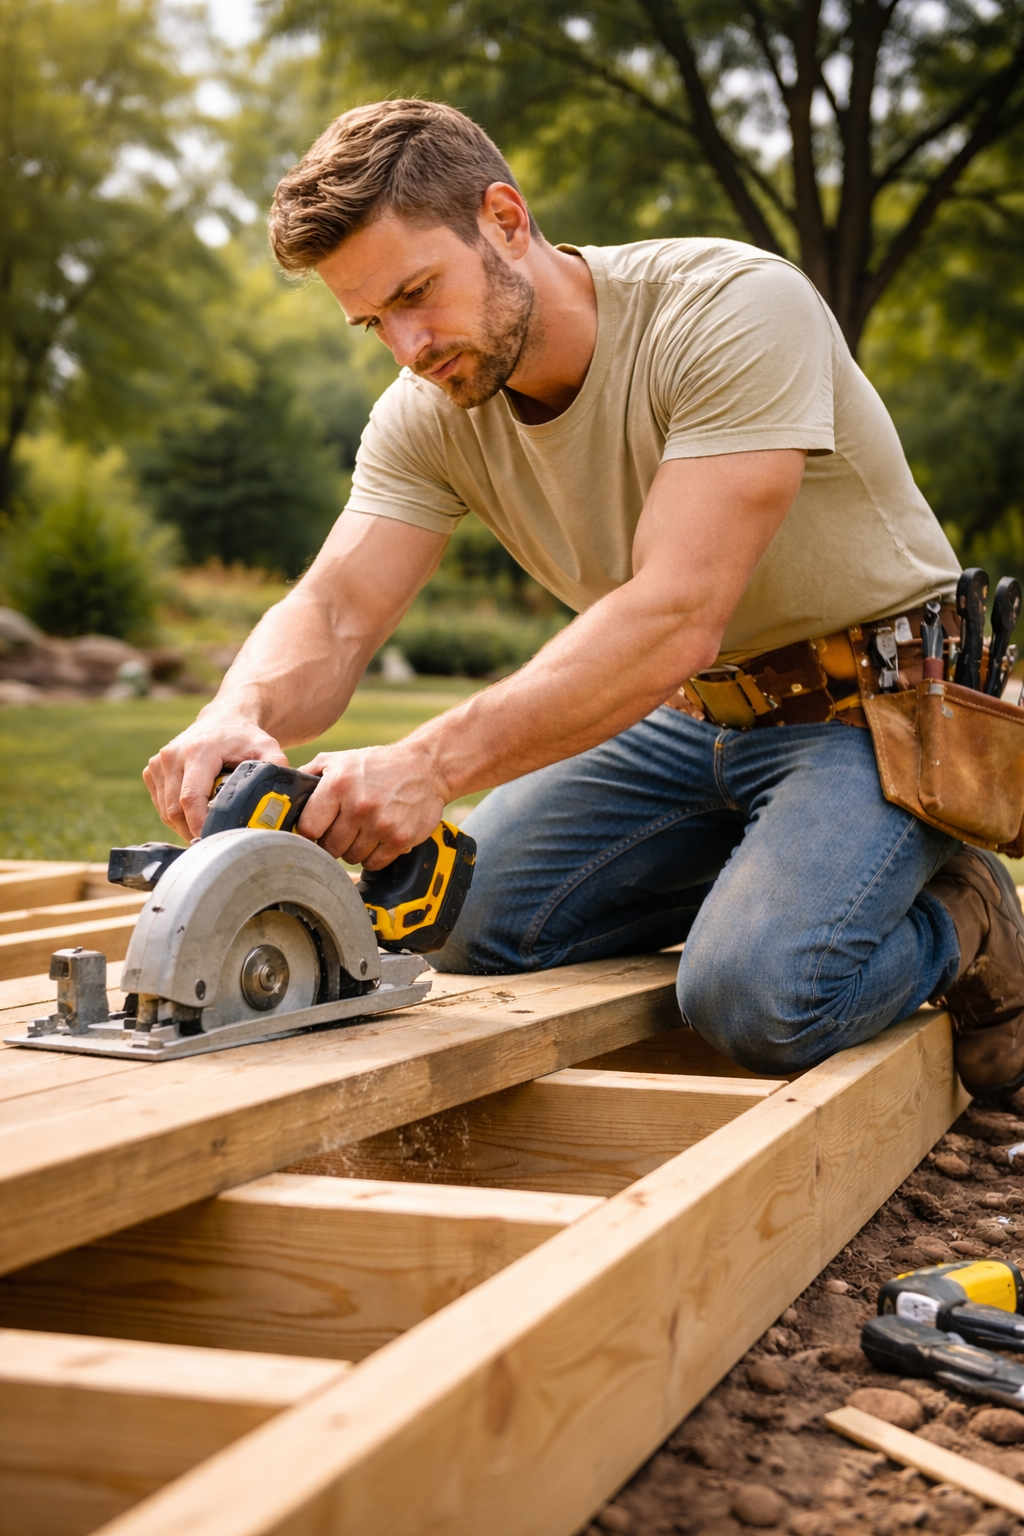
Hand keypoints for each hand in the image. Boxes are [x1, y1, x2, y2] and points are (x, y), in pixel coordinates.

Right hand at [144, 713, 289, 840]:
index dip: (200, 826)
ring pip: (165, 811)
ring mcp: (158, 763)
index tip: (215, 842)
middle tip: (215, 843)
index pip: (191, 799)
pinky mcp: (151, 770)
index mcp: (197, 751)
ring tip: (208, 831)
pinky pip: (160, 805)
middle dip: (193, 831)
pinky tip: (196, 816)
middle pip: (175, 810)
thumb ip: (276, 768)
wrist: (223, 719)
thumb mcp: (267, 747)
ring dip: (184, 827)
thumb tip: (281, 798)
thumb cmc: (245, 737)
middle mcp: (172, 756)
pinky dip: (175, 817)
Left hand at [296, 742, 449, 868]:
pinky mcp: (400, 839)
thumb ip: (308, 776)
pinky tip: (378, 838)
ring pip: (351, 857)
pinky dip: (374, 855)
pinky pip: (374, 863)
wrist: (426, 767)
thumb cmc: (377, 765)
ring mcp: (381, 824)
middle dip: (332, 842)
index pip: (308, 829)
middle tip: (341, 830)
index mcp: (338, 785)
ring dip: (353, 849)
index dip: (310, 833)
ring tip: (362, 830)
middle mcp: (359, 805)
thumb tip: (281, 796)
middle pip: (329, 848)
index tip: (315, 832)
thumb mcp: (338, 760)